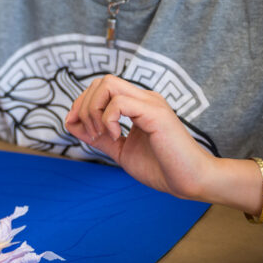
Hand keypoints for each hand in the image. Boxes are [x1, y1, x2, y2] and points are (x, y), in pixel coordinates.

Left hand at [64, 74, 217, 200]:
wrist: (191, 181)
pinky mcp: (155, 112)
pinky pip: (119, 102)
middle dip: (84, 105)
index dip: (81, 104)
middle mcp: (144, 98)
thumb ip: (98, 137)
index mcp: (137, 105)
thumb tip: (72, 124)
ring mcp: (150, 102)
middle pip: (101, 81)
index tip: (76, 126)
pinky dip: (108, 119)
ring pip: (107, 84)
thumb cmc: (162, 168)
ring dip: (94, 111)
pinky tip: (116, 136)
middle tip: (92, 133)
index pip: (100, 88)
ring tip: (102, 135)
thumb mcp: (120, 150)